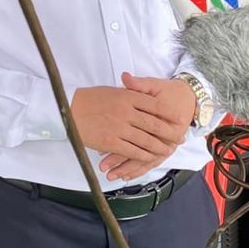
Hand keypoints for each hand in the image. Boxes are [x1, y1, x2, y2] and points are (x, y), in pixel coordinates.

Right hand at [71, 84, 187, 179]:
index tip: (179, 118)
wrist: (69, 108)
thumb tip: (145, 94)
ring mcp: (119, 127)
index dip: (170, 113)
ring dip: (159, 147)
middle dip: (170, 133)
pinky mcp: (111, 142)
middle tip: (179, 138)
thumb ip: (130, 92)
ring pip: (146, 140)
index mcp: (128, 96)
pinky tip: (150, 157)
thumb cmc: (89, 98)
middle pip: (155, 124)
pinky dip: (144, 155)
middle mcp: (126, 111)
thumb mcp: (112, 90)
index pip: (155, 105)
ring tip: (168, 150)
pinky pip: (133, 151)